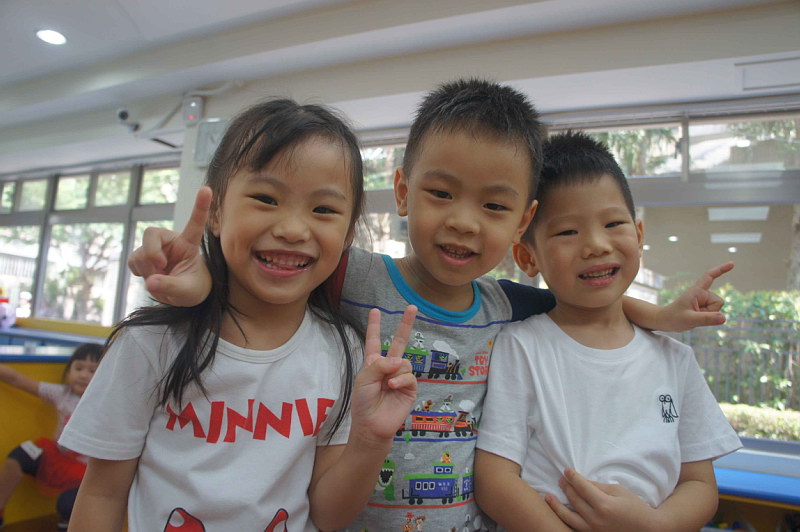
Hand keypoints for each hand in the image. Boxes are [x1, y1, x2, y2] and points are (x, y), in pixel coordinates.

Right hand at [127, 187, 212, 305]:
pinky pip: (133, 262)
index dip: (200, 207)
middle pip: (151, 234)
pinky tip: (151, 277)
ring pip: (140, 253)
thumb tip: (149, 282)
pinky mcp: (143, 256)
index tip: (207, 189)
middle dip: (151, 251)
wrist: (181, 295)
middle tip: (160, 266)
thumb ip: (171, 286)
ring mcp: (155, 248)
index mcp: (189, 244)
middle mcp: (170, 241)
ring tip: (161, 279)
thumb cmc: (192, 288)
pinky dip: (139, 272)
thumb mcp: (187, 291)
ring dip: (147, 269)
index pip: (195, 224)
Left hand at [350, 306, 417, 444]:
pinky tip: (392, 387)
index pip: (374, 340)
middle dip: (405, 324)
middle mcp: (388, 368)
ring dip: (394, 372)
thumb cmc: (363, 403)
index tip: (375, 310)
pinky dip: (400, 380)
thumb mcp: (364, 379)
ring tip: (387, 385)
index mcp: (373, 364)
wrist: (372, 425)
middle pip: (399, 341)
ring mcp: (400, 377)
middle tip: (413, 307)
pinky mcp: (410, 389)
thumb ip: (379, 364)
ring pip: (404, 362)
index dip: (374, 326)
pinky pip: (409, 376)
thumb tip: (399, 360)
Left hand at [545, 469, 658, 531]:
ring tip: (548, 497)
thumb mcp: (618, 491)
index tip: (566, 470)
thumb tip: (580, 481)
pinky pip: (575, 527)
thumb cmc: (636, 508)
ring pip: (568, 517)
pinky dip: (565, 519)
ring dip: (556, 505)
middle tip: (561, 479)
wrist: (649, 530)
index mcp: (604, 505)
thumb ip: (597, 486)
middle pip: (574, 500)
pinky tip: (560, 512)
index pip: (582, 487)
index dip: (572, 477)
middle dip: (566, 487)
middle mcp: (596, 519)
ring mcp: (593, 531)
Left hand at [659, 262, 733, 331]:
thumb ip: (706, 319)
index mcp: (696, 291)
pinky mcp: (704, 307)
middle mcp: (701, 293)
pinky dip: (708, 318)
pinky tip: (697, 318)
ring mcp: (703, 300)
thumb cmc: (674, 318)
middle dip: (711, 311)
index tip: (732, 263)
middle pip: (719, 301)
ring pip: (717, 309)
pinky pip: (714, 313)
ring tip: (694, 316)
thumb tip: (724, 318)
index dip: (721, 269)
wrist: (666, 321)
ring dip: (709, 315)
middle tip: (694, 314)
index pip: (709, 276)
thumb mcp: (690, 319)